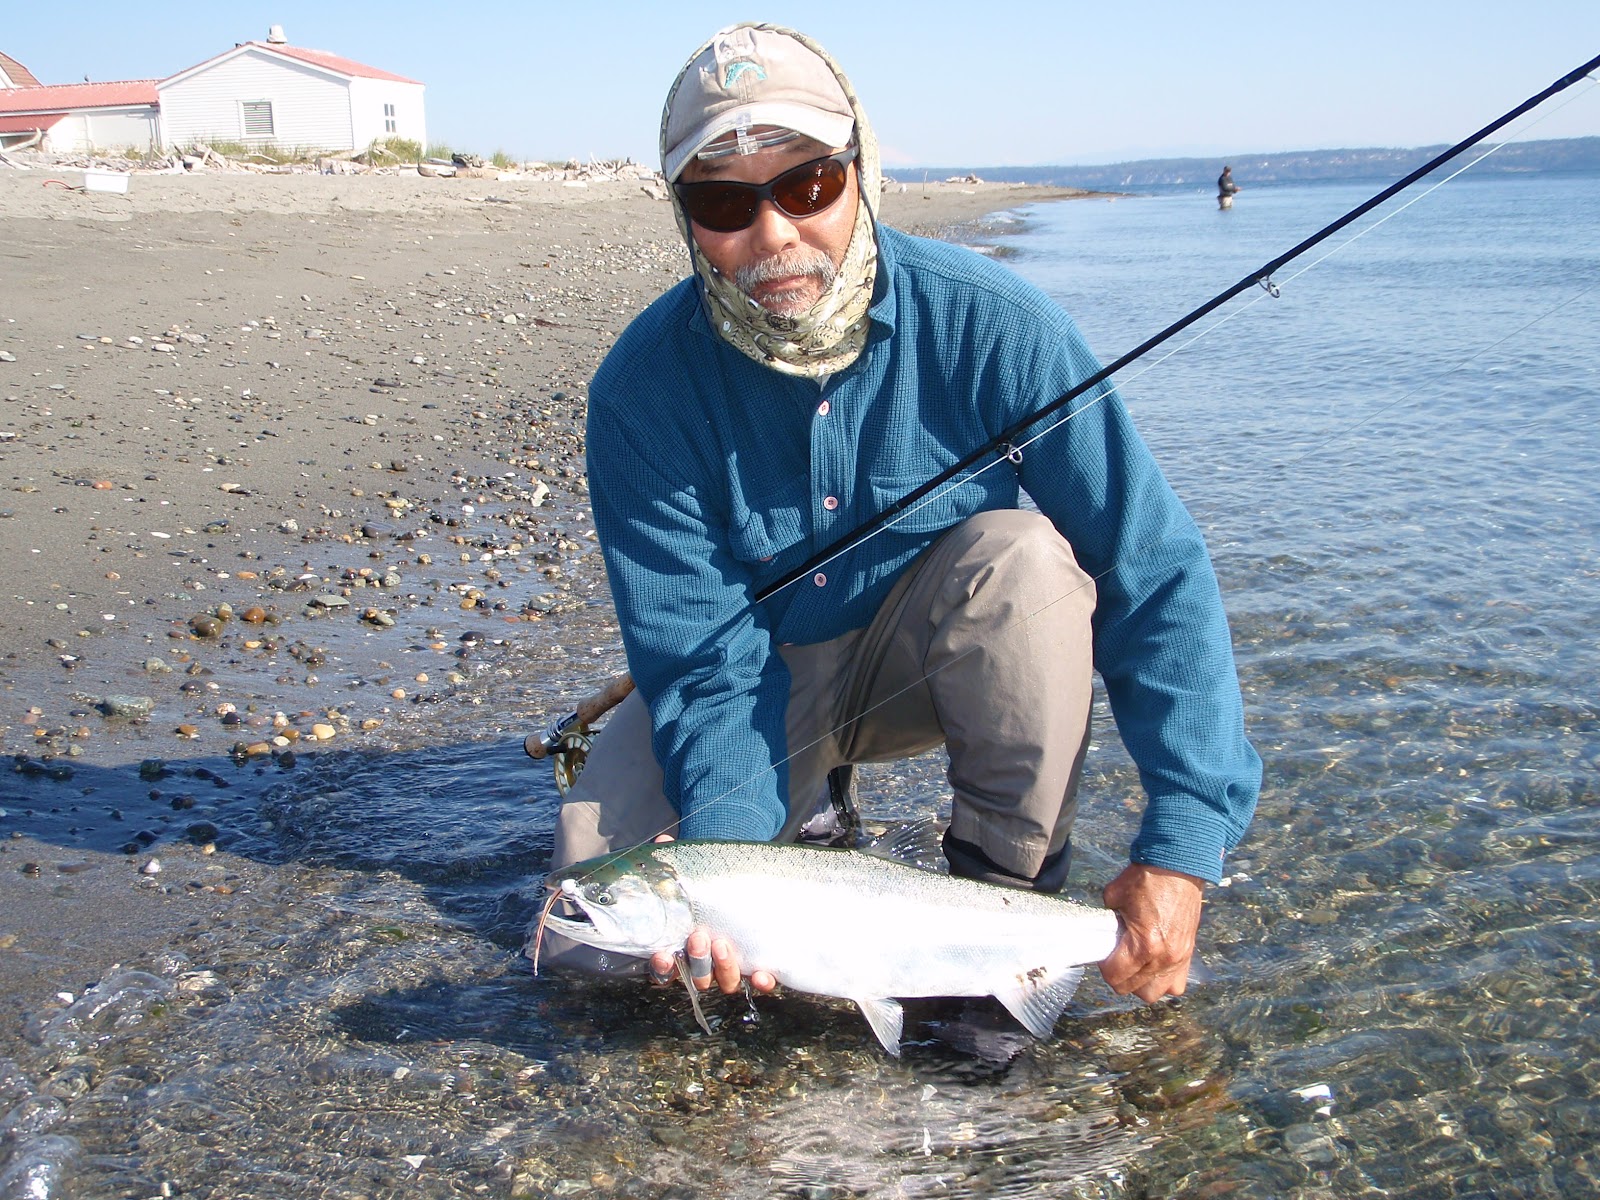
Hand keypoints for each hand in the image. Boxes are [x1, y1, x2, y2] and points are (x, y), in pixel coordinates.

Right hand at [645, 836, 776, 994]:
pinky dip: (761, 981)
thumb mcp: (692, 873)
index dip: (662, 967)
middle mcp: (706, 965)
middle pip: (697, 977)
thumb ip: (675, 862)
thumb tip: (662, 842)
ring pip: (724, 982)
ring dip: (724, 967)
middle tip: (700, 936)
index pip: (665, 970)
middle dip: (698, 960)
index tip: (663, 955)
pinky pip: (759, 982)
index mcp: (683, 948)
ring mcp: (731, 967)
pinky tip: (762, 974)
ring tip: (723, 943)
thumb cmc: (707, 885)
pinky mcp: (757, 965)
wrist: (741, 885)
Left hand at [1100, 863, 1205, 1002]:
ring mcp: (1179, 958)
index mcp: (1144, 945)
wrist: (1178, 866)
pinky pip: (1176, 985)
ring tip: (1135, 964)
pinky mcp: (1188, 954)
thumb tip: (1102, 932)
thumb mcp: (1114, 896)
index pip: (1116, 977)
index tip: (1104, 954)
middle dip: (1120, 975)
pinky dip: (1163, 980)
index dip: (1105, 967)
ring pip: (1155, 992)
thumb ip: (1106, 920)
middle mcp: (1163, 958)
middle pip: (1133, 989)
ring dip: (1142, 982)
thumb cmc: (1147, 878)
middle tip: (1117, 957)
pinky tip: (1153, 964)